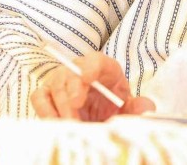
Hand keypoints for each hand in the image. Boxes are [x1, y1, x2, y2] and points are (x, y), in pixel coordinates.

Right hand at [31, 52, 153, 120]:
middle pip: (71, 74)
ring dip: (60, 108)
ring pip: (54, 87)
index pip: (96, 61)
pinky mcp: (46, 93)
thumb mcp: (126, 108)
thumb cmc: (110, 105)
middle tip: (76, 117)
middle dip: (72, 96)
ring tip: (71, 125)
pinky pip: (40, 98)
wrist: (96, 113)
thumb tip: (147, 106)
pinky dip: (45, 111)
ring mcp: (60, 79)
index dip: (90, 68)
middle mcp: (78, 69)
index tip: (87, 79)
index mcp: (103, 68)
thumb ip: (136, 108)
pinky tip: (57, 124)